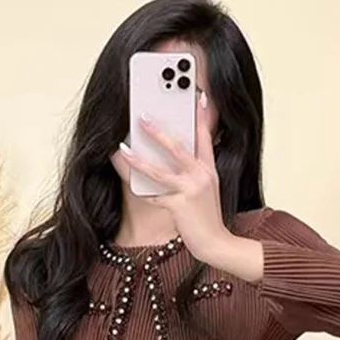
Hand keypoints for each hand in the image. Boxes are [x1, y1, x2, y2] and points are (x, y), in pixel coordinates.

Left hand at [111, 90, 229, 264]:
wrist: (216, 244)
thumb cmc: (206, 218)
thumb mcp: (207, 190)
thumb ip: (195, 172)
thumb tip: (176, 157)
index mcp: (208, 169)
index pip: (205, 135)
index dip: (201, 114)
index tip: (197, 95)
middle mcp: (201, 175)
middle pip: (178, 146)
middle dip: (158, 130)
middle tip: (143, 116)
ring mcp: (190, 190)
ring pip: (160, 171)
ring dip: (138, 159)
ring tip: (123, 148)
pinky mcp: (180, 206)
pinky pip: (155, 196)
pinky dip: (142, 191)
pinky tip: (130, 184)